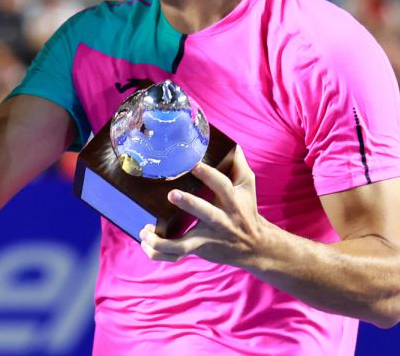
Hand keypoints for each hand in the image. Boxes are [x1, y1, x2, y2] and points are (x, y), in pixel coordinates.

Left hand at [139, 147, 274, 268]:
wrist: (255, 246)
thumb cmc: (246, 210)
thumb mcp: (247, 187)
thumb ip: (238, 164)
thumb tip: (230, 142)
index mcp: (232, 202)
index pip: (222, 186)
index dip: (209, 175)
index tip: (193, 164)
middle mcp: (221, 221)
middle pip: (206, 213)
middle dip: (190, 204)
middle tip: (171, 194)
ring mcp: (208, 238)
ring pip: (186, 244)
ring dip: (163, 241)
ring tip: (144, 231)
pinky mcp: (199, 250)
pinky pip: (177, 255)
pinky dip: (159, 253)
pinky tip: (145, 244)